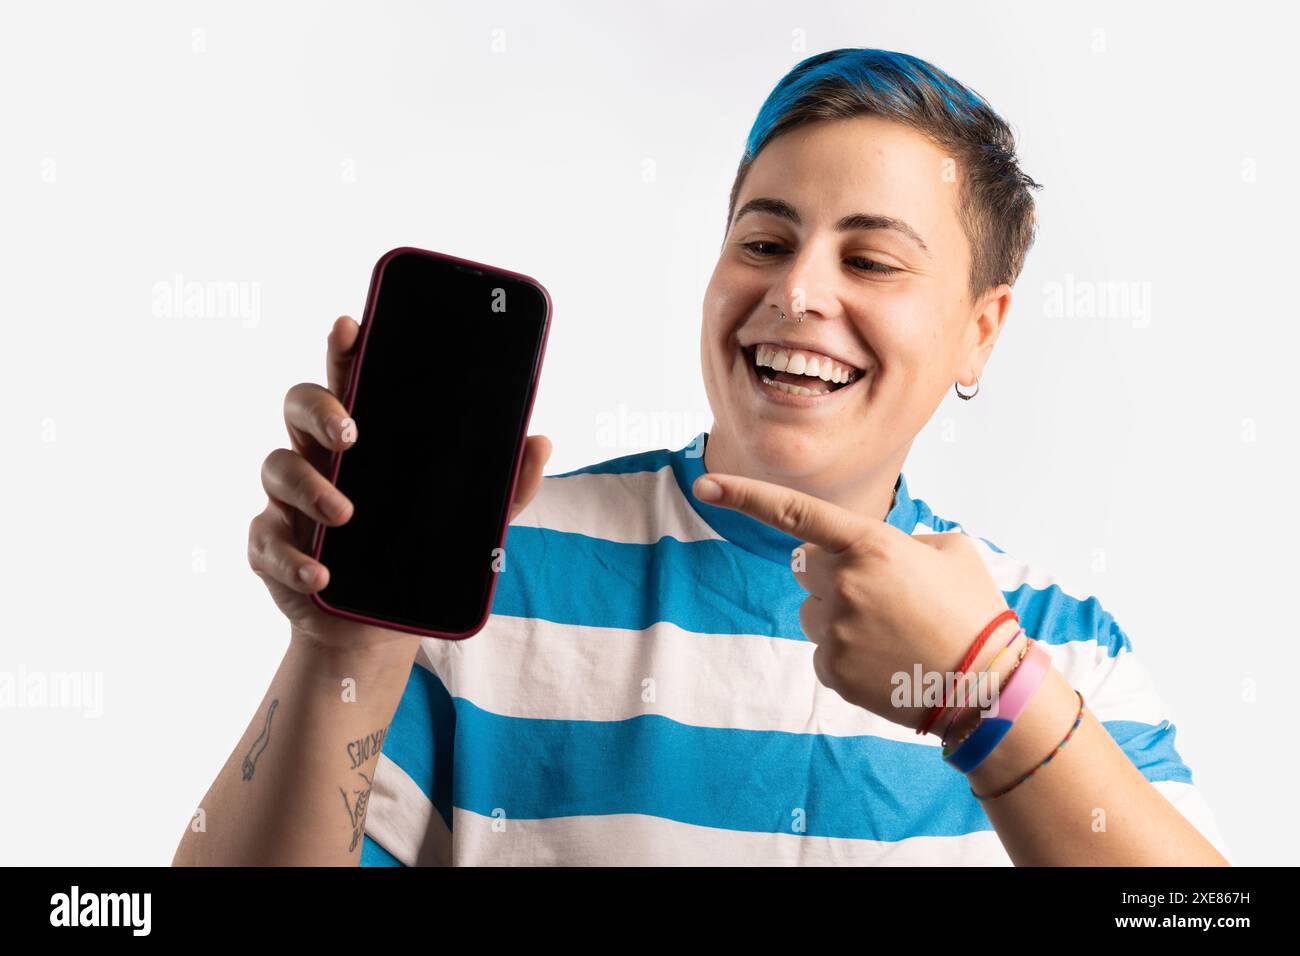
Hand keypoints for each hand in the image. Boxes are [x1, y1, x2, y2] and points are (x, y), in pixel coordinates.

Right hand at [247, 314, 553, 653]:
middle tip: (351, 435)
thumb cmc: (418, 557)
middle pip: (300, 406)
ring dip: (309, 488)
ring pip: (278, 466)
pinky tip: (321, 575)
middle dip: (320, 410)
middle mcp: (322, 458)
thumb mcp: (471, 523)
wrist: (377, 631)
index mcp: (366, 438)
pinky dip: (293, 558)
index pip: (350, 378)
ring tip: (345, 515)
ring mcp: (290, 502)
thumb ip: (506, 485)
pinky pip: (266, 542)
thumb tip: (540, 441)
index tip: (349, 326)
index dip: (344, 348)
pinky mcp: (271, 548)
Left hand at [694, 472, 1009, 731]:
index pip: (795, 512)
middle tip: (883, 594)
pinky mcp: (831, 669)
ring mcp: (833, 630)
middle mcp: (843, 584)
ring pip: (813, 610)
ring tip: (892, 632)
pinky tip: (887, 660)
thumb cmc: (974, 612)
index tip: (705, 486)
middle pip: (806, 565)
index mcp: (871, 544)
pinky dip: (848, 652)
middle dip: (832, 571)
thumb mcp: (950, 551)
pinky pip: (823, 649)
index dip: (745, 496)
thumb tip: (874, 551)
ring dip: (840, 613)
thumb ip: (901, 539)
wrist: (988, 688)